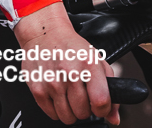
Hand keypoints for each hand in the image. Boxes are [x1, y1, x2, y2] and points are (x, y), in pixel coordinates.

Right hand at [14, 3, 116, 124]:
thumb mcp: (97, 61)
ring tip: (69, 95)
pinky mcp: (37, 88)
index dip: (103, 109)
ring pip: (67, 117)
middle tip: (81, 95)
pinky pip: (52, 114)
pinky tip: (57, 94)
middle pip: (83, 113)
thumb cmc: (72, 47)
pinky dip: (56, 109)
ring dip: (70, 111)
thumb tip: (113, 117)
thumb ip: (110, 90)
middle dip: (85, 108)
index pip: (100, 102)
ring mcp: (52, 82)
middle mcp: (70, 73)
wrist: (45, 34)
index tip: (99, 106)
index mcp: (89, 65)